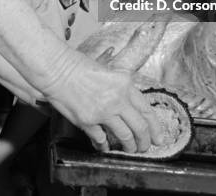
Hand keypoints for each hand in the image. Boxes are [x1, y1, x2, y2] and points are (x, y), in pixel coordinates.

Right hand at [43, 53, 161, 153]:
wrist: (57, 69)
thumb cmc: (78, 66)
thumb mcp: (108, 71)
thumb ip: (120, 88)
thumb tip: (129, 106)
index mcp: (125, 83)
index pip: (146, 109)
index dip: (155, 126)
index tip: (158, 136)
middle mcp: (118, 98)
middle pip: (140, 126)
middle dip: (145, 141)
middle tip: (145, 147)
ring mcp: (103, 111)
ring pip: (124, 136)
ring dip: (129, 146)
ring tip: (129, 150)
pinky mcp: (88, 121)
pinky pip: (101, 139)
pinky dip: (104, 146)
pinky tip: (104, 147)